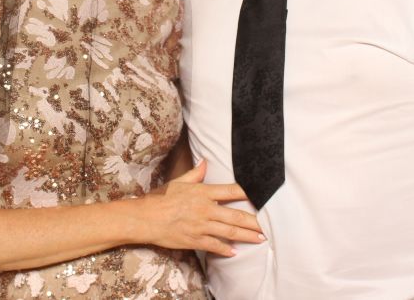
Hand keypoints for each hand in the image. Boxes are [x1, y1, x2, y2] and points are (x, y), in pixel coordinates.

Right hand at [136, 160, 264, 256]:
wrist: (145, 218)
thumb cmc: (160, 198)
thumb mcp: (178, 182)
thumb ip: (195, 173)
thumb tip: (205, 161)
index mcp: (203, 192)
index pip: (232, 191)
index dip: (249, 193)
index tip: (262, 195)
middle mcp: (205, 209)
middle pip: (236, 215)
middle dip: (254, 221)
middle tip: (268, 225)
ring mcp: (201, 226)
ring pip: (230, 231)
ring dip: (246, 236)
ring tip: (259, 238)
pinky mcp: (195, 240)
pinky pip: (215, 245)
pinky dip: (226, 250)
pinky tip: (235, 252)